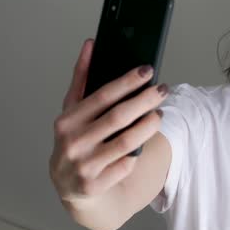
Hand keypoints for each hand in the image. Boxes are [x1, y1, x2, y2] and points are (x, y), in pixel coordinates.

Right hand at [49, 39, 168, 208]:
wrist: (71, 185)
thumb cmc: (76, 139)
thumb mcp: (74, 110)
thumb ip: (82, 77)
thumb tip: (91, 44)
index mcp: (67, 121)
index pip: (103, 95)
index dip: (128, 81)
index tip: (148, 70)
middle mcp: (73, 143)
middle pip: (120, 117)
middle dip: (145, 100)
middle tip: (163, 89)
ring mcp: (84, 166)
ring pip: (128, 142)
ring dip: (149, 125)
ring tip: (159, 114)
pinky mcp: (96, 185)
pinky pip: (127, 164)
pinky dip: (138, 152)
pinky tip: (143, 142)